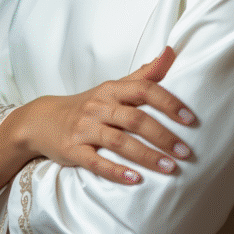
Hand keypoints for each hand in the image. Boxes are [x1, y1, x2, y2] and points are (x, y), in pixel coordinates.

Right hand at [23, 47, 195, 184]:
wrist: (43, 120)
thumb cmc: (89, 105)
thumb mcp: (114, 87)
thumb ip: (144, 74)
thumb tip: (171, 52)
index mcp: (112, 90)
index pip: (144, 90)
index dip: (168, 102)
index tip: (190, 118)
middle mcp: (98, 107)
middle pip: (135, 119)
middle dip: (163, 136)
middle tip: (186, 152)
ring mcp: (84, 129)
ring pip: (118, 142)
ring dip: (146, 156)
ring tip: (170, 168)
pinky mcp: (73, 151)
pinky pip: (95, 162)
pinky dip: (116, 171)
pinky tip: (135, 181)